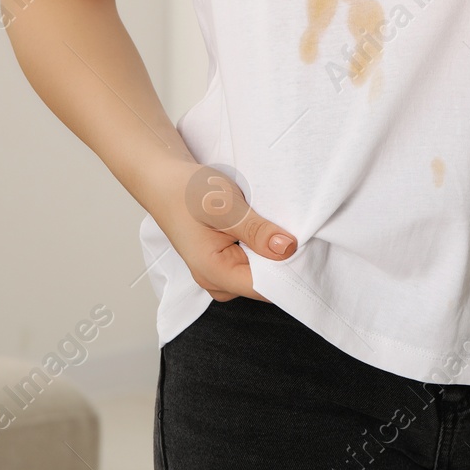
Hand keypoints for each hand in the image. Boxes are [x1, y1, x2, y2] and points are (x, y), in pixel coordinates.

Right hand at [158, 164, 296, 302]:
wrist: (165, 181)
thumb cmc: (187, 192)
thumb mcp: (225, 207)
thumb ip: (256, 231)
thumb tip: (287, 248)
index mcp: (213, 273)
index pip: (263, 288)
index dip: (288, 271)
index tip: (305, 249)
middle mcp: (217, 281)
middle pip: (264, 284)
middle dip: (282, 262)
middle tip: (295, 232)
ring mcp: (220, 274)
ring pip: (261, 273)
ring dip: (273, 253)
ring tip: (276, 227)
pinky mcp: (225, 263)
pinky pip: (254, 263)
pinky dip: (264, 249)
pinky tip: (265, 231)